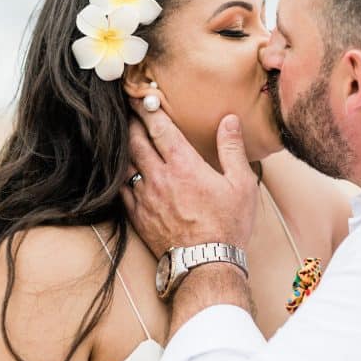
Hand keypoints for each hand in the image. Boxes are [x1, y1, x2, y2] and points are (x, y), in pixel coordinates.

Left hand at [123, 105, 258, 257]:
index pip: (159, 128)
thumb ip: (232, 148)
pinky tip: (121, 170)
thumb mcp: (241, 184)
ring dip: (123, 146)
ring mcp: (145, 197)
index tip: (139, 96)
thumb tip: (229, 120)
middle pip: (135, 140)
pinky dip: (119, 174)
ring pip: (124, 163)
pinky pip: (121, 188)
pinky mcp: (137, 215)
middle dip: (131, 122)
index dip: (147, 108)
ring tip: (123, 136)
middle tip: (127, 110)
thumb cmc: (228, 225)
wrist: (206, 264)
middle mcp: (159, 177)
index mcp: (184, 165)